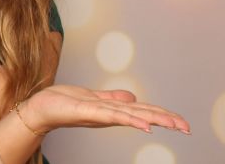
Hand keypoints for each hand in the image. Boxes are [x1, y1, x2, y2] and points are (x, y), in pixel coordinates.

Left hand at [19, 84, 190, 135]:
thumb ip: (112, 98)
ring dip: (154, 120)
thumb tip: (133, 98)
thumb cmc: (62, 103)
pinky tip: (144, 125)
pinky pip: (111, 114)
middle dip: (166, 120)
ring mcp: (98, 113)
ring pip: (132, 116)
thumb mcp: (91, 98)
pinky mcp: (86, 111)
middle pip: (142, 115)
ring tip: (174, 126)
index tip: (183, 122)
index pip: (142, 111)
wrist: (38, 108)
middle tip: (187, 128)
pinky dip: (129, 119)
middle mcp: (108, 114)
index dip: (163, 115)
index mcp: (112, 109)